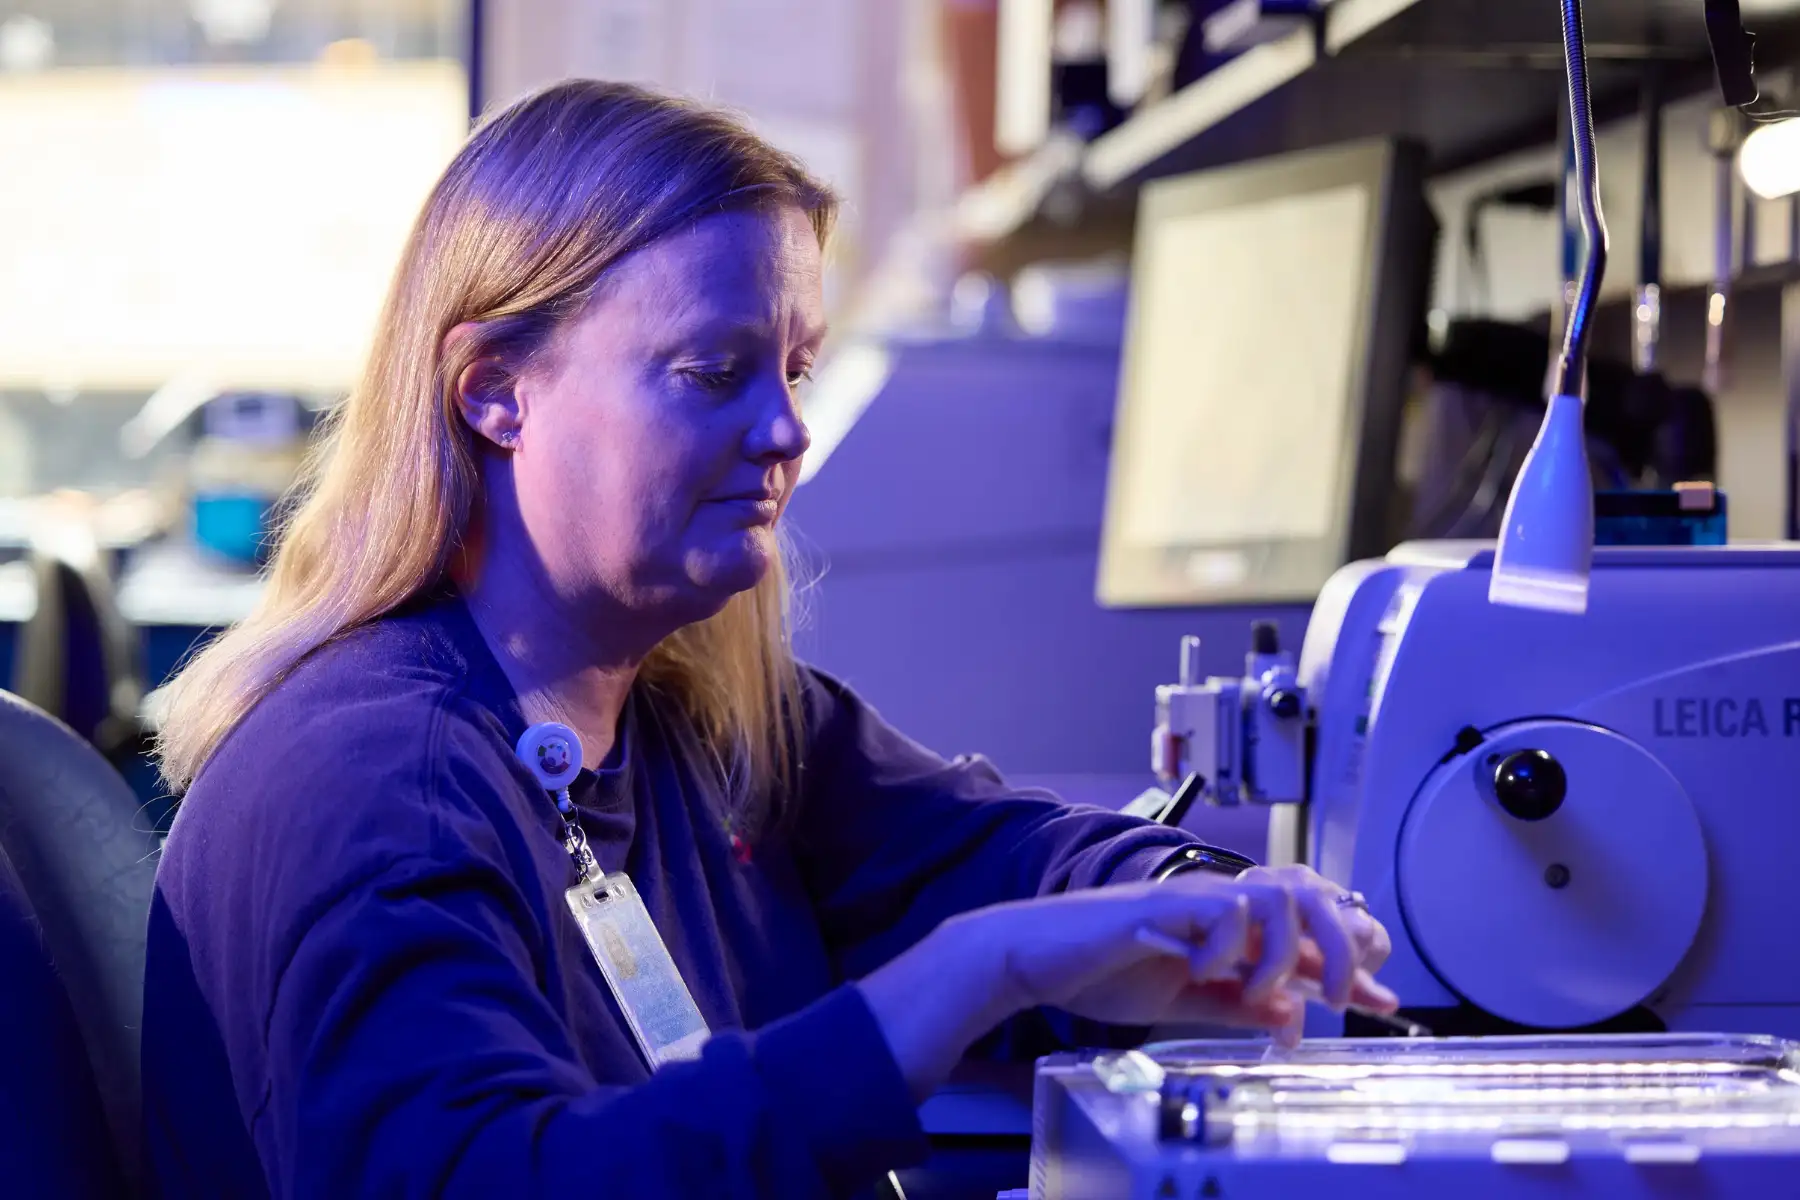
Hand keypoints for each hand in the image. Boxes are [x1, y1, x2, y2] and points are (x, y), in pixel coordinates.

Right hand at [858, 872, 1398, 1100]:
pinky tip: (1208, 972)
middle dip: (1341, 942)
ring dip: (1286, 950)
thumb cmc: (1100, 971)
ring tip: (1264, 990)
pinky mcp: (1162, 905)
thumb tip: (1290, 1016)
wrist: (1034, 959)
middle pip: (1310, 893)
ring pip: (1276, 898)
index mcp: (1230, 925)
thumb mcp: (1183, 1001)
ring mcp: (1192, 899)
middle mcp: (1219, 902)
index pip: (1310, 925)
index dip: (1352, 957)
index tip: (1377, 998)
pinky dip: (1227, 948)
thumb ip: (1236, 1004)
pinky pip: (1220, 913)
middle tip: (1345, 991)